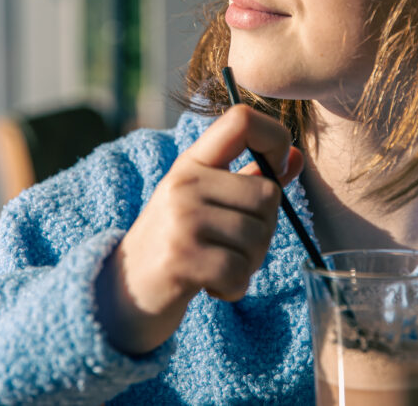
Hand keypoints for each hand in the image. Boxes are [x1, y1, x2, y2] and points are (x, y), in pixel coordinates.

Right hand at [94, 106, 303, 355]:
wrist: (120, 296)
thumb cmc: (174, 245)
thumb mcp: (204, 202)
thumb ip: (250, 179)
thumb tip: (297, 156)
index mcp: (191, 163)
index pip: (241, 120)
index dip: (275, 137)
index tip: (275, 170)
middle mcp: (184, 183)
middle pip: (268, 195)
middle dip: (263, 230)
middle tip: (231, 246)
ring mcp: (180, 219)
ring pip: (258, 237)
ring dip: (248, 264)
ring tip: (217, 266)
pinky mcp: (181, 259)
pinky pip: (240, 272)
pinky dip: (234, 288)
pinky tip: (211, 286)